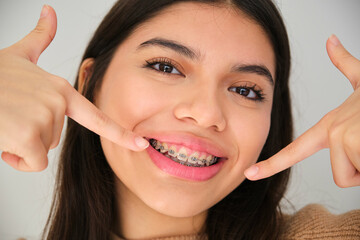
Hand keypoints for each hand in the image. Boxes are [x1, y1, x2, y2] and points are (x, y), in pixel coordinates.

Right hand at [0, 5, 148, 171]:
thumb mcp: (19, 55)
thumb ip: (41, 38)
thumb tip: (50, 11)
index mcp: (61, 89)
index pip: (96, 116)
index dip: (120, 133)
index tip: (141, 144)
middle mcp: (57, 102)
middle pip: (55, 138)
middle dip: (33, 135)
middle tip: (14, 116)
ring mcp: (45, 117)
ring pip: (42, 151)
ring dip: (23, 145)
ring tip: (7, 122)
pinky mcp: (28, 135)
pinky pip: (33, 163)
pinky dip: (17, 158)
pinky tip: (4, 137)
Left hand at [245, 35, 359, 187]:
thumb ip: (344, 64)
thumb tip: (330, 39)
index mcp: (329, 126)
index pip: (294, 149)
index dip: (271, 164)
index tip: (249, 174)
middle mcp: (332, 131)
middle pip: (340, 175)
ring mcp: (344, 137)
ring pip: (353, 176)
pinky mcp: (358, 141)